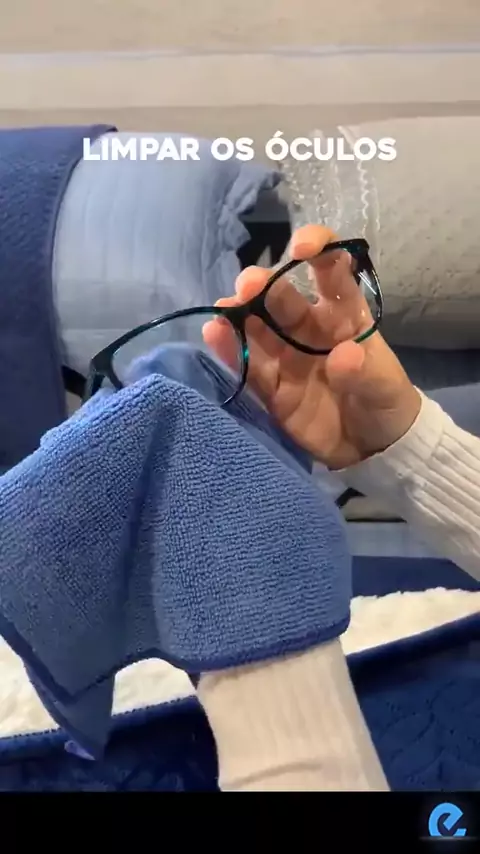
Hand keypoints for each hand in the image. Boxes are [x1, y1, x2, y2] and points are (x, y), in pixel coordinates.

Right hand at [204, 224, 421, 469]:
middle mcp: (309, 328)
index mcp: (344, 314)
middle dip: (264, 286)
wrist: (374, 449)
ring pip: (258, 328)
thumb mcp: (387, 389)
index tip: (301, 246)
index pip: (330, 269)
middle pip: (282, 298)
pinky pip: (248, 365)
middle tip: (248, 286)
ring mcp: (286, 356)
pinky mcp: (271, 388)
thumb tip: (343, 356)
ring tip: (223, 309)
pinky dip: (230, 350)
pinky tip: (213, 334)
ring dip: (239, 314)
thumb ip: (367, 372)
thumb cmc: (387, 403)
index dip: (317, 249)